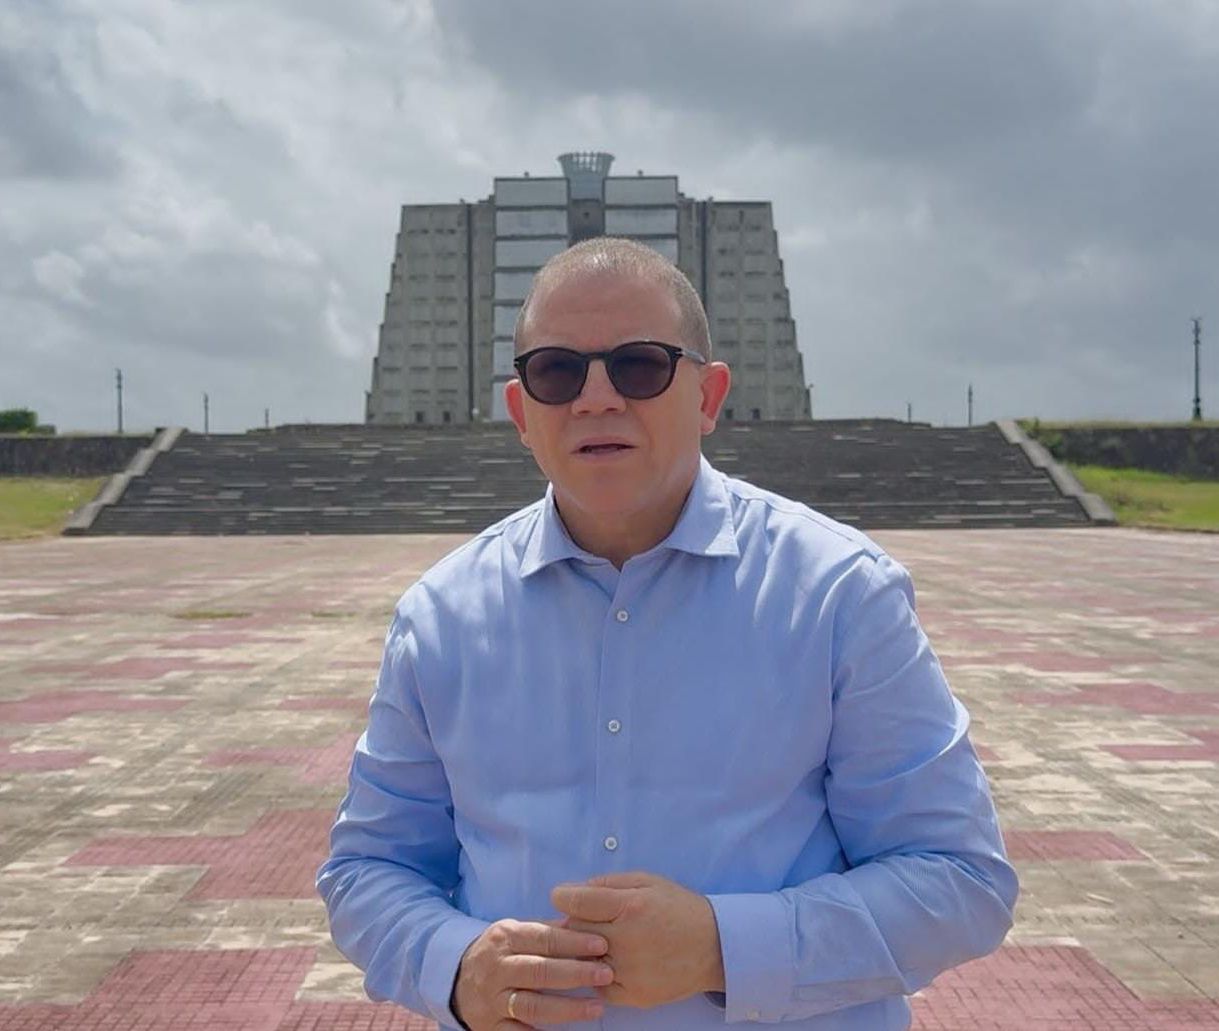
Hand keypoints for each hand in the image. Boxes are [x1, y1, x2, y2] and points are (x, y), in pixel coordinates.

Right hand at [451, 918, 613, 1029]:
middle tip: (606, 973)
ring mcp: (492, 1000)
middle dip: (575, 973)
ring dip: (567, 1007)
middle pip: (539, 971)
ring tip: (596, 1007)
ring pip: (531, 1005)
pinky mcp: (490, 1027)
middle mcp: (496, 968)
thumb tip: (585, 921)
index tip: (602, 944)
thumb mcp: (516, 932)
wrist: (457, 981)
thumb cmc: (500, 952)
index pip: (543, 938)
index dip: (573, 941)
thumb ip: (548, 930)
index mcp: (505, 938)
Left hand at [550, 872, 724, 1009]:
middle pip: (573, 931)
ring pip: (581, 961)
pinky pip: (595, 987)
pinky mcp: (633, 995)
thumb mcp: (646, 881)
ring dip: (581, 951)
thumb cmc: (678, 908)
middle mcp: (627, 940)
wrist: (714, 947)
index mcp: (629, 906)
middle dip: (573, 922)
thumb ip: (607, 883)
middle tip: (582, 920)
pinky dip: (595, 976)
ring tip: (592, 942)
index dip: (563, 898)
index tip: (564, 898)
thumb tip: (572, 892)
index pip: (575, 903)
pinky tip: (607, 964)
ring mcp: (629, 971)